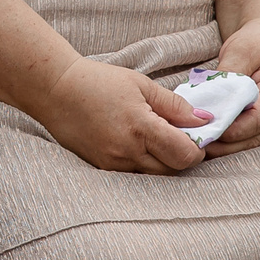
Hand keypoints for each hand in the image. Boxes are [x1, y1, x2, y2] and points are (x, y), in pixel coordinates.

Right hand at [33, 57, 210, 174]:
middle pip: (172, 171)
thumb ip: (174, 105)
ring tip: (157, 141)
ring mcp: (112, 163)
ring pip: (153, 177)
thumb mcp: (141, 85)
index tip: (196, 137)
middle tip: (179, 139)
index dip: (197, 149)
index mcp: (141, 127)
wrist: (55, 90)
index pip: (184, 155)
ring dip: (163, 164)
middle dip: (182, 158)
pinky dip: (143, 165)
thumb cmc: (98, 82)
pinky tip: (138, 146)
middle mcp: (127, 151)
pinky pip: (133, 175)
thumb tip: (203, 120)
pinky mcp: (101, 168)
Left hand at [201, 14, 259, 154]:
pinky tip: (207, 139)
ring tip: (199, 145)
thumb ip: (230, 73)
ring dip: (226, 147)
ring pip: (251, 141)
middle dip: (228, 145)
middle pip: (256, 136)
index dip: (237, 129)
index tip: (212, 130)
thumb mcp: (244, 48)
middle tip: (198, 144)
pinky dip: (228, 140)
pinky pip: (246, 135)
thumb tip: (212, 96)